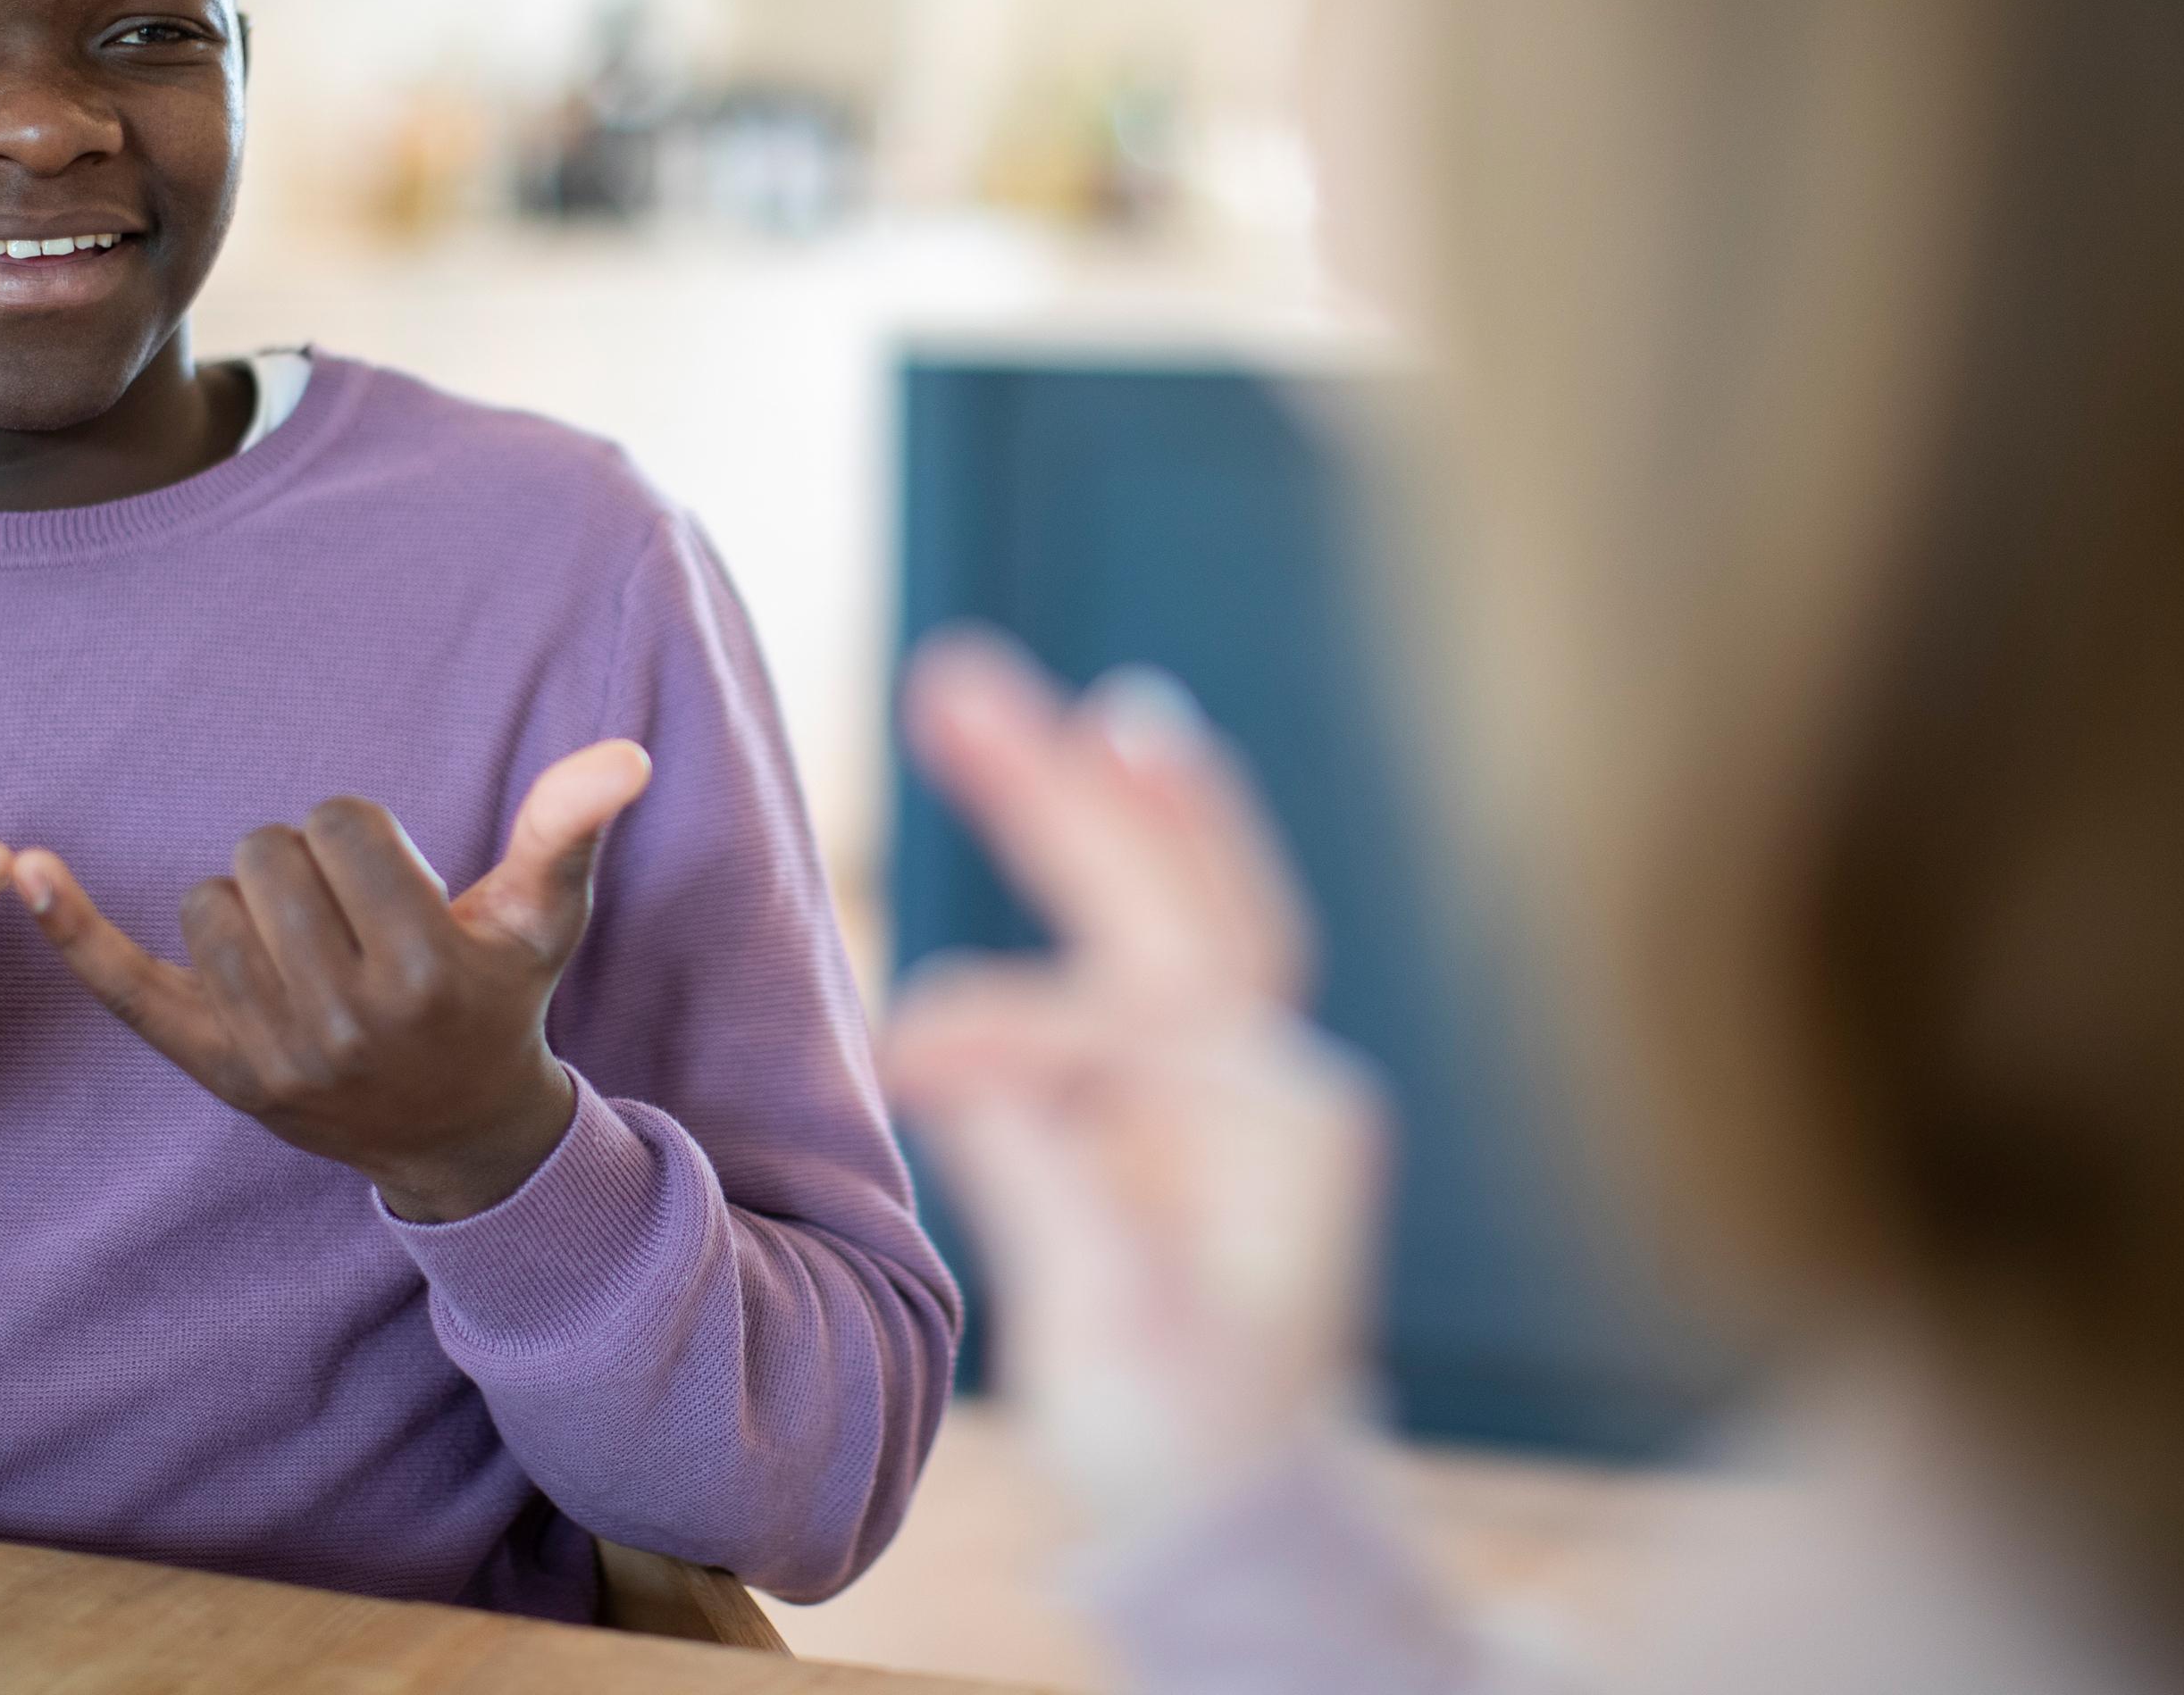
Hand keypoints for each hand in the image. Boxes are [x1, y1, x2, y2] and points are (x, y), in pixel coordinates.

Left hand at [17, 741, 653, 1222]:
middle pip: (269, 851)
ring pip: (210, 899)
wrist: (455, 1133)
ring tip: (303, 950)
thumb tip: (626, 752)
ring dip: (249, 903)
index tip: (389, 885)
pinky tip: (21, 871)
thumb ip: (568, 830)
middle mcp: (345, 1018)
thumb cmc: (497, 999)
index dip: (361, 835)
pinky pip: (127, 986)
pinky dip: (72, 929)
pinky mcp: (213, 1069)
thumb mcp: (543, 920)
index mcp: (425, 967)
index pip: (342, 822)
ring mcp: (271, 1052)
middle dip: (305, 864)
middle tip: (347, 922)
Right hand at [884, 629, 1385, 1536]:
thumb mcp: (1109, 1329)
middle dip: (1064, 790)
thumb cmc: (1181, 1437)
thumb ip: (1045, 1178)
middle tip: (956, 679)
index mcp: (1274, 1125)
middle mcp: (1278, 1074)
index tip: (904, 1062)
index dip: (1005, 1027)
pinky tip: (1117, 763)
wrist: (1249, 1505)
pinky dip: (1147, 842)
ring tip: (1072, 697)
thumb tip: (948, 1049)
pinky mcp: (1212, 1087)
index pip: (1119, 1016)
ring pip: (1185, 897)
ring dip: (1113, 793)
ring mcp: (1252, 1075)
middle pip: (1171, 894)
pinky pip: (1181, 933)